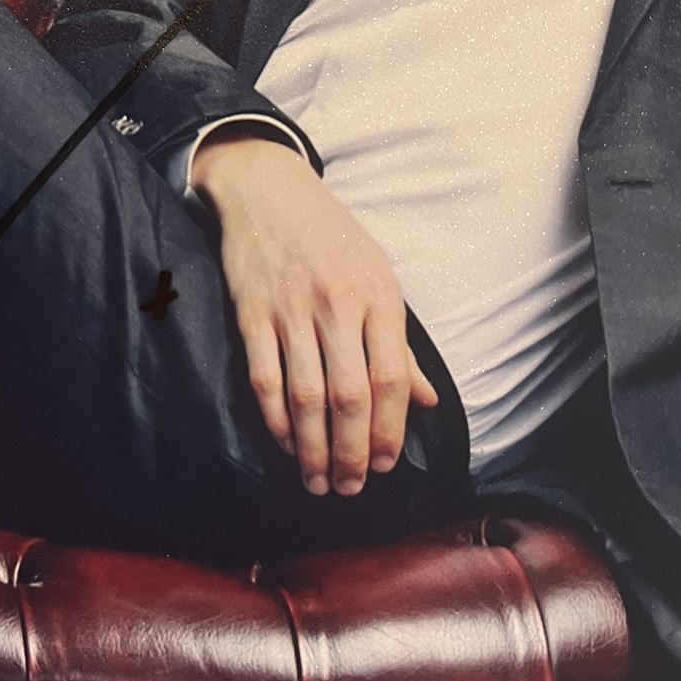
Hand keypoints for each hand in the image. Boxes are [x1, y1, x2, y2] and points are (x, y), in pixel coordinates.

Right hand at [190, 130, 436, 496]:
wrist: (268, 191)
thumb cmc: (331, 237)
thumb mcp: (378, 277)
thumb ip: (400, 343)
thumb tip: (428, 400)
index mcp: (378, 297)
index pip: (392, 378)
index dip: (391, 430)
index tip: (385, 465)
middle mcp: (337, 305)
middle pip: (350, 397)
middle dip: (353, 453)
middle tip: (351, 489)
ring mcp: (292, 310)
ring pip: (306, 397)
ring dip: (314, 449)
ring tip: (319, 481)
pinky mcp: (252, 314)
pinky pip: (264, 379)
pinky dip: (275, 420)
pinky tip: (285, 443)